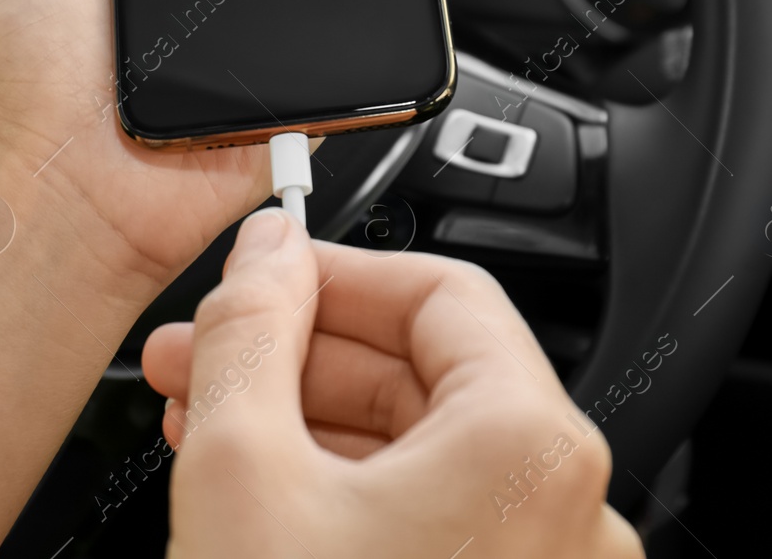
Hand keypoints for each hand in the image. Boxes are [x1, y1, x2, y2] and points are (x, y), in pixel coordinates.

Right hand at [143, 210, 642, 557]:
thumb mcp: (239, 469)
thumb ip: (249, 330)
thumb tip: (265, 252)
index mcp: (530, 451)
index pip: (438, 290)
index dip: (330, 271)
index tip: (260, 274)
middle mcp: (566, 514)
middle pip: (428, 372)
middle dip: (299, 354)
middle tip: (205, 351)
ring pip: (423, 453)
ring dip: (309, 423)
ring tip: (206, 422)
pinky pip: (430, 518)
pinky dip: (345, 491)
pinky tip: (260, 488)